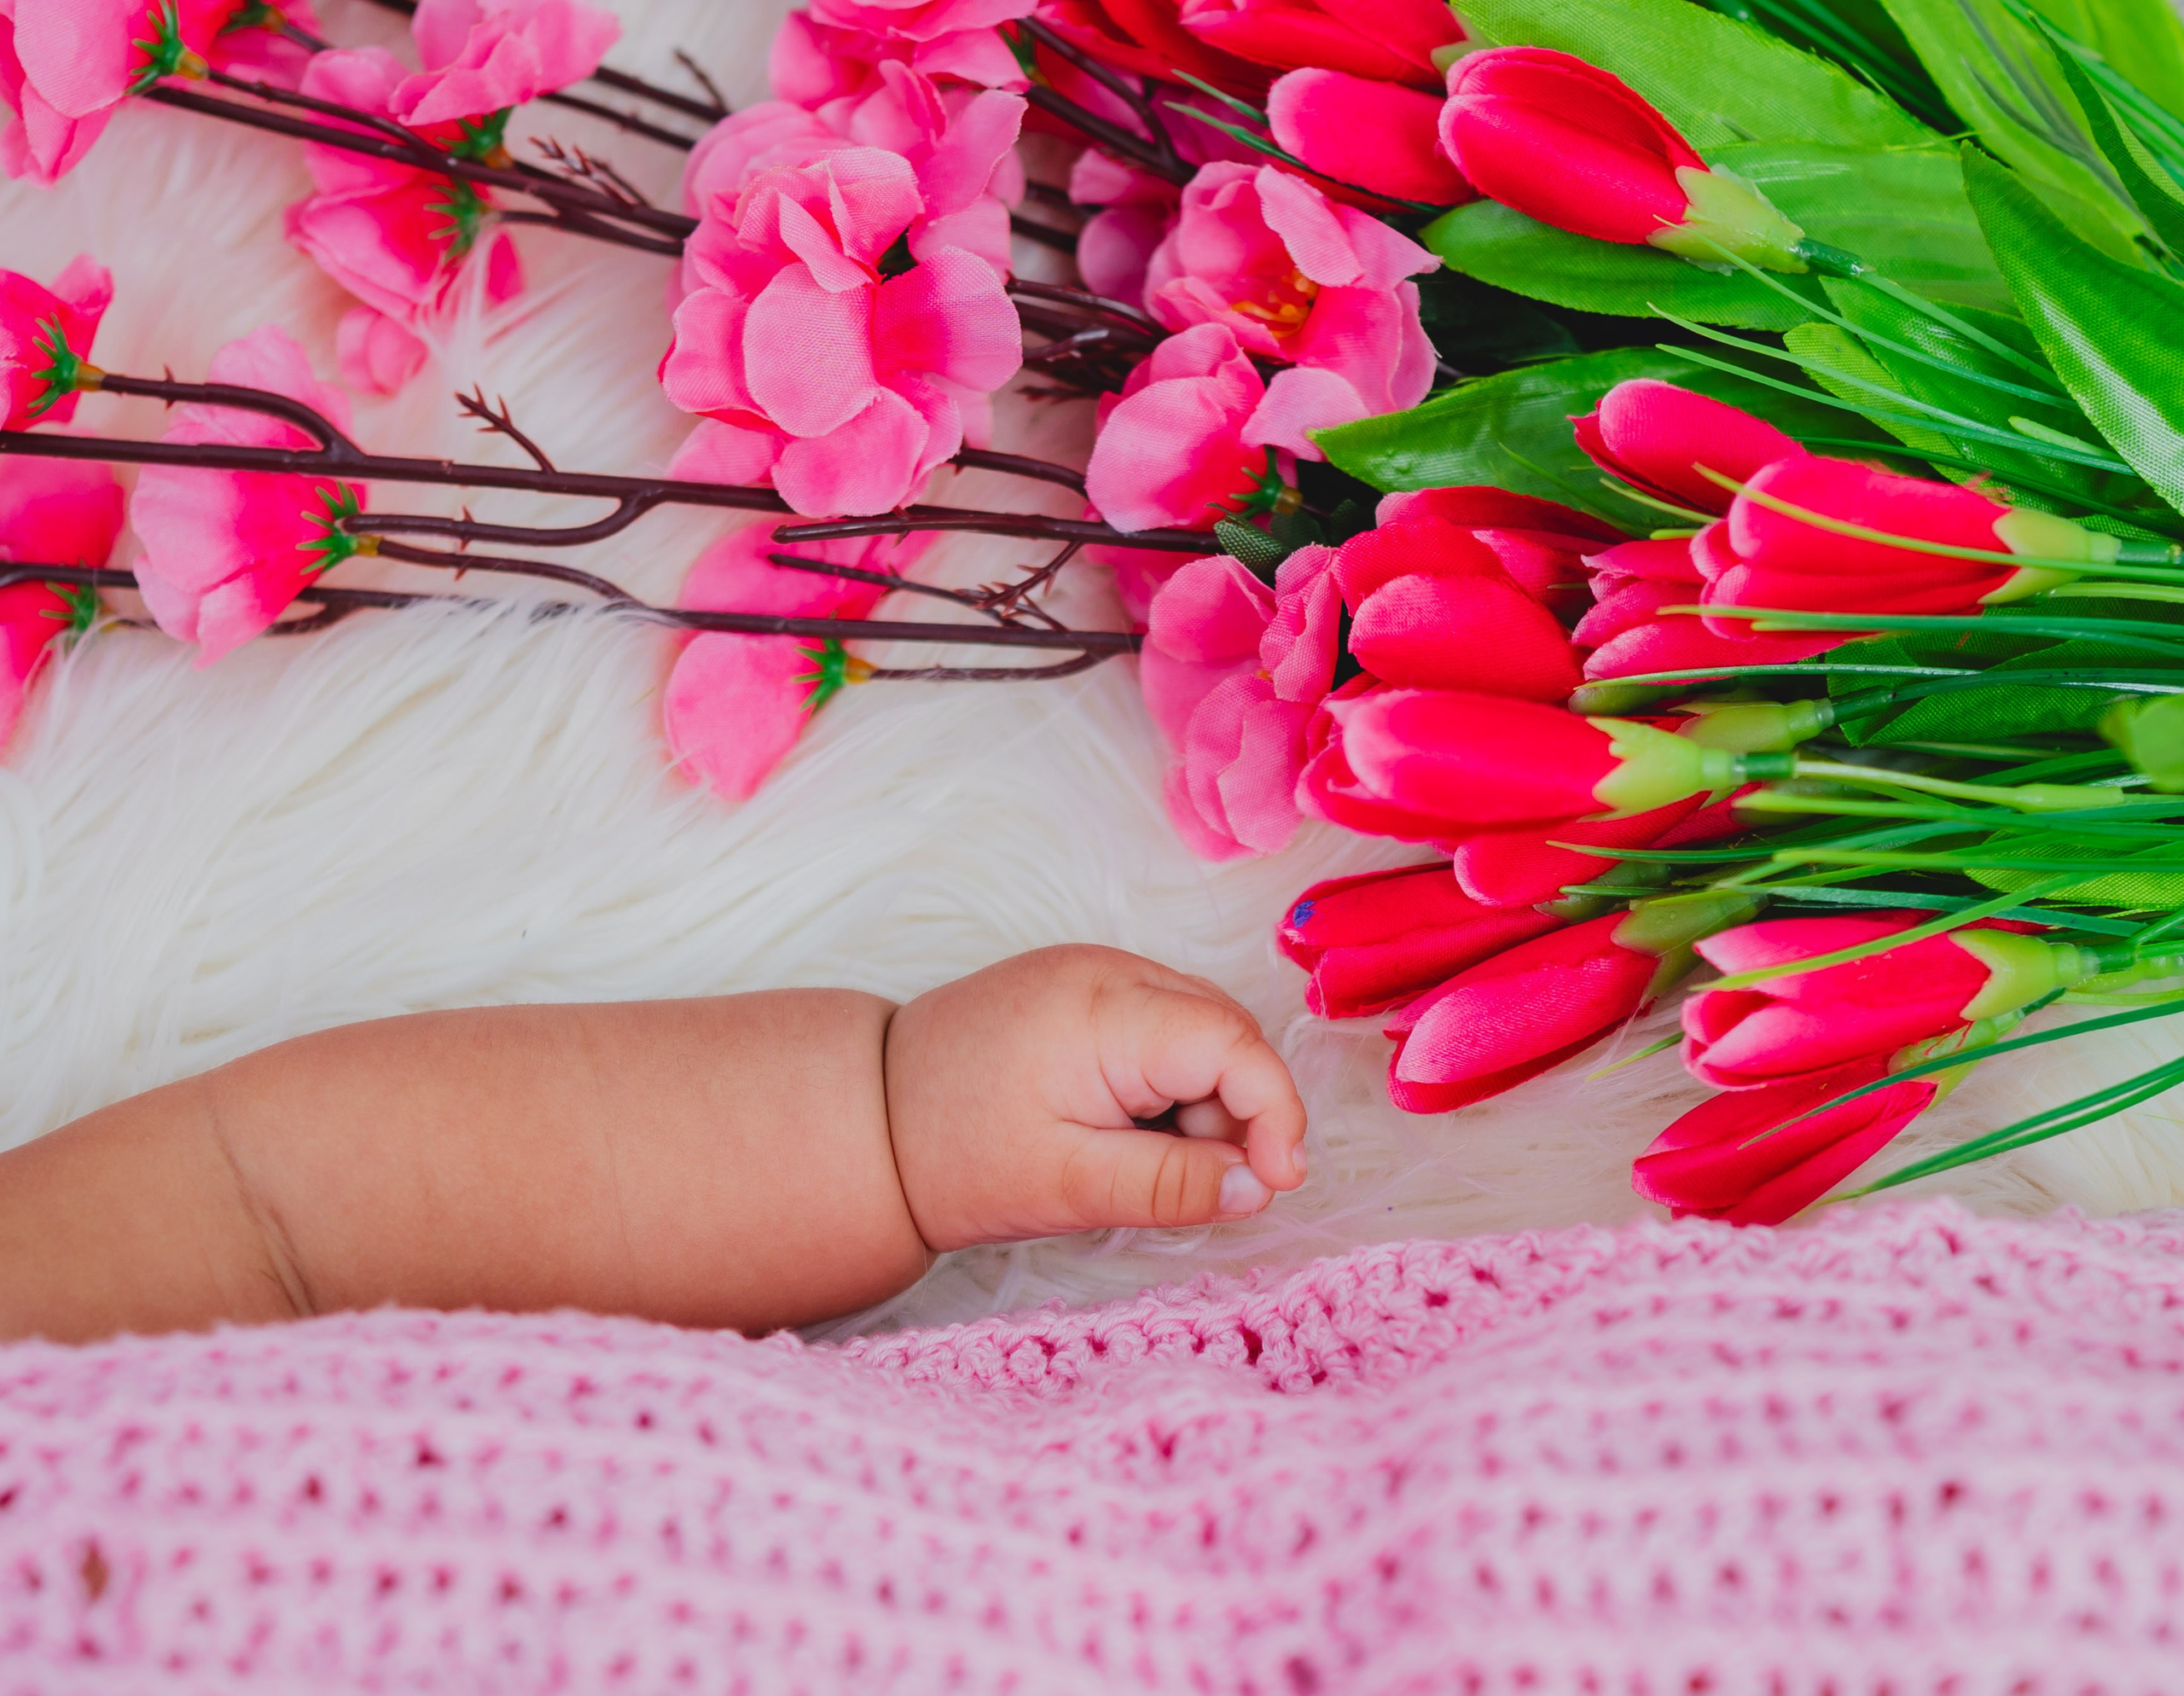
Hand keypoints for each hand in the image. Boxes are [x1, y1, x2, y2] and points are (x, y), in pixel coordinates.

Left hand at [884, 945, 1308, 1252]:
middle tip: (1206, 1183)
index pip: (1234, 1042)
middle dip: (1239, 1110)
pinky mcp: (1079, 985)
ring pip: (1199, 1026)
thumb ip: (1174, 1185)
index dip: (1275, 1112)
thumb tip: (1263, 1187)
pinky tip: (1125, 1128)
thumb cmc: (953, 1157)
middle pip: (1226, 1029)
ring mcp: (1091, 969)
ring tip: (1143, 1158)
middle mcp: (1105, 969)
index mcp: (1104, 1009)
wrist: (864, 1119)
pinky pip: (1161, 1023)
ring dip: (1205, 1097)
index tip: (1276, 1184)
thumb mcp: (1070, 1188)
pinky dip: (1169, 1079)